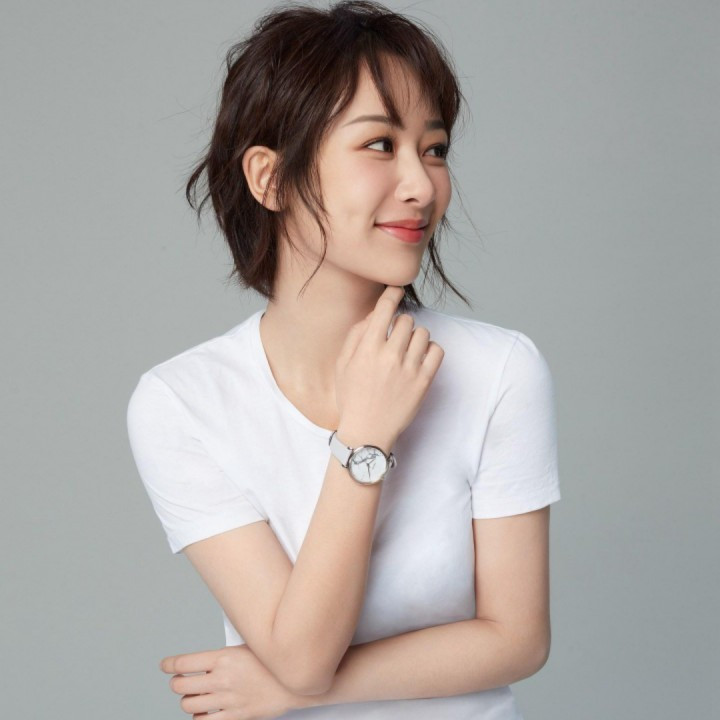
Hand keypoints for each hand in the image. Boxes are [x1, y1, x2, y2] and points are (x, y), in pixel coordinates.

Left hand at [160, 644, 309, 718]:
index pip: (183, 663)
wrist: (297, 681)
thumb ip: (226, 654)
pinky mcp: (235, 716)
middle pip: (181, 686)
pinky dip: (199, 718)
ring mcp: (227, 700)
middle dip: (177, 684)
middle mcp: (222, 679)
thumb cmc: (275, 661)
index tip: (165, 666)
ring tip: (194, 696)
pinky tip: (204, 712)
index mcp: (223, 657)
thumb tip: (208, 658)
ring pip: (189, 706)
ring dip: (188, 701)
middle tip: (180, 681)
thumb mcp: (249, 646)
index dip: (169, 665)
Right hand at [335, 285, 443, 446]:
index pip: (385, 309)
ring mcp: (409, 369)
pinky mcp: (424, 381)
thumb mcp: (343, 364)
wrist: (367, 432)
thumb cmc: (351, 397)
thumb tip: (375, 313)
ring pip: (422, 333)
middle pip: (406, 320)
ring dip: (415, 336)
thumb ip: (356, 335)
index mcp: (367, 349)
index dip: (392, 294)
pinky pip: (437, 351)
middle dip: (400, 324)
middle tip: (395, 336)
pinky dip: (430, 350)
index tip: (396, 290)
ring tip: (407, 349)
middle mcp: (389, 356)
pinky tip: (419, 358)